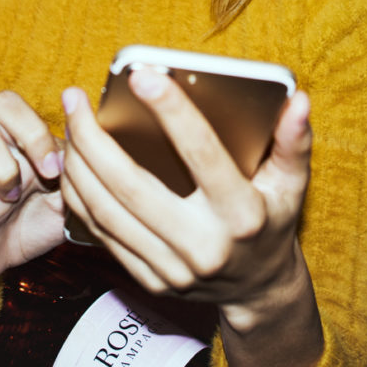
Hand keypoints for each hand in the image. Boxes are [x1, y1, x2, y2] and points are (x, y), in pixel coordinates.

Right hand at [0, 91, 66, 304]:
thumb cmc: (35, 226)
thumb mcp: (69, 207)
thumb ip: (84, 182)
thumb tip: (109, 162)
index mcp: (34, 144)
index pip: (43, 111)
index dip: (52, 134)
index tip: (61, 171)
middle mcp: (4, 146)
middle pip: (5, 102)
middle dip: (28, 132)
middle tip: (44, 171)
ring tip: (9, 197)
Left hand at [59, 67, 311, 316]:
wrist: (258, 290)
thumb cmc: (272, 222)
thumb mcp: (292, 185)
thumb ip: (294, 141)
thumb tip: (298, 99)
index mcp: (241, 215)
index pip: (203, 156)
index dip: (173, 113)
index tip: (143, 76)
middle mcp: (203, 246)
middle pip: (132, 186)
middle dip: (94, 139)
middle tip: (75, 98)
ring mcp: (172, 268)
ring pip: (107, 211)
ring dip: (78, 165)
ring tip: (68, 124)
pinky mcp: (150, 279)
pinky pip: (102, 234)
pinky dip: (79, 197)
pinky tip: (72, 164)